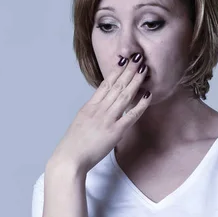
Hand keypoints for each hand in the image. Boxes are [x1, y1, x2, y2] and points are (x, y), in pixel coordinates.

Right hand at [47, 53, 150, 175]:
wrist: (69, 159)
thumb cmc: (73, 145)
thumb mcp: (80, 122)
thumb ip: (92, 112)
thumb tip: (102, 105)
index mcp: (89, 106)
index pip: (105, 84)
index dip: (116, 71)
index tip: (124, 60)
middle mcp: (99, 109)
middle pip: (116, 85)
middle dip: (128, 70)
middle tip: (137, 57)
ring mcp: (107, 119)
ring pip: (124, 95)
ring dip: (135, 81)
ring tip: (143, 68)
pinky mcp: (115, 131)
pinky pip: (131, 115)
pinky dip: (140, 104)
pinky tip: (148, 94)